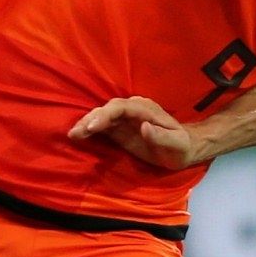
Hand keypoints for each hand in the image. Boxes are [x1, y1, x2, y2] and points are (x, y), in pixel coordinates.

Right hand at [69, 96, 201, 169]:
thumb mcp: (177, 144)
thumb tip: (144, 127)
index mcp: (146, 110)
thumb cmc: (181, 147)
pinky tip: (77, 135)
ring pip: (102, 116)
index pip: (122, 107)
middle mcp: (133, 110)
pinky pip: (102, 126)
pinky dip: (89, 130)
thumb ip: (162, 136)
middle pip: (108, 109)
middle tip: (77, 133)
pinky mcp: (119, 129)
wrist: (182, 149)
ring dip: (87, 124)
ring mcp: (125, 119)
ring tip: (73, 134)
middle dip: (92, 119)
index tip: (93, 126)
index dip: (106, 115)